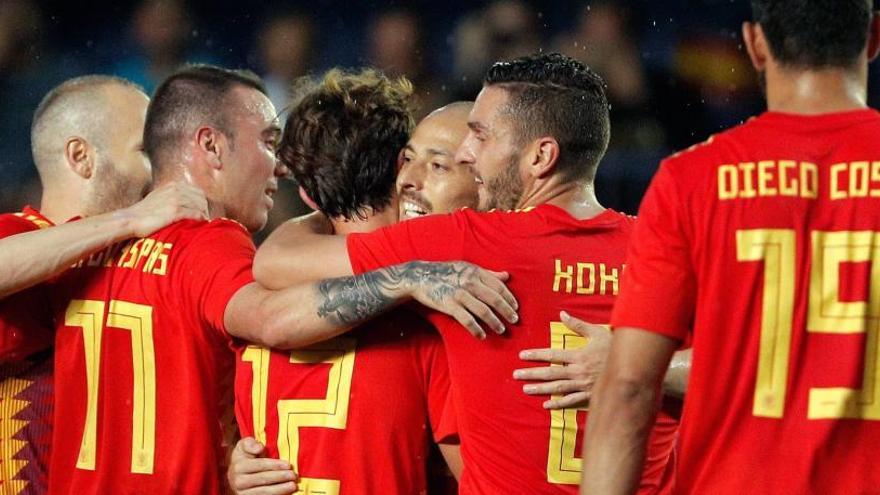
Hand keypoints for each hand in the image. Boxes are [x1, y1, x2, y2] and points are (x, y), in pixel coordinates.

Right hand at [121, 182, 208, 237]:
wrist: (130, 220)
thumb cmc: (144, 213)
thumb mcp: (159, 197)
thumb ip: (173, 197)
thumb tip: (188, 205)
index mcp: (173, 185)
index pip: (198, 192)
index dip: (202, 204)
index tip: (202, 214)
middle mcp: (176, 190)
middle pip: (202, 199)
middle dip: (205, 210)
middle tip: (204, 221)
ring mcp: (176, 199)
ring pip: (200, 207)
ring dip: (203, 217)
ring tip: (202, 226)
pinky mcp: (175, 211)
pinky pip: (196, 215)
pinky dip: (199, 221)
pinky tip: (198, 227)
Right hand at [228, 437, 297, 494]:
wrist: (235, 473)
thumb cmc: (245, 456)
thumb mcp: (244, 446)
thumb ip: (250, 444)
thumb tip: (259, 448)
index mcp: (239, 466)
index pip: (260, 465)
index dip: (274, 465)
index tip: (288, 465)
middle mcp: (239, 481)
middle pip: (263, 479)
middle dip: (280, 477)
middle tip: (293, 475)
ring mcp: (243, 492)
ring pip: (263, 492)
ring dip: (280, 489)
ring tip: (293, 485)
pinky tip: (286, 493)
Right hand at [401, 261, 518, 338]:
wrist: (420, 277)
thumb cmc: (446, 272)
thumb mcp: (467, 268)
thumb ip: (488, 273)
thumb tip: (507, 276)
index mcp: (476, 272)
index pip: (499, 286)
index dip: (509, 298)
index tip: (516, 308)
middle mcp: (470, 282)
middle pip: (494, 299)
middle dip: (507, 311)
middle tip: (514, 320)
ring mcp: (460, 294)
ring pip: (483, 311)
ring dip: (494, 322)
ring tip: (501, 330)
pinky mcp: (450, 305)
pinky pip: (467, 320)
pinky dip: (476, 329)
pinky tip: (482, 336)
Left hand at [513, 311, 610, 408]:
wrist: (634, 366)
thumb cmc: (614, 347)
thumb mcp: (597, 332)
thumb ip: (577, 324)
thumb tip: (562, 313)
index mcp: (578, 355)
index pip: (552, 355)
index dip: (536, 355)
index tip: (522, 356)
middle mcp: (578, 371)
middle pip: (550, 372)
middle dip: (532, 374)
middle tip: (516, 375)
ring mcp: (583, 384)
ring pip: (558, 388)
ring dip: (541, 389)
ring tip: (525, 389)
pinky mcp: (589, 395)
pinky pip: (571, 401)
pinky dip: (558, 403)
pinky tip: (546, 404)